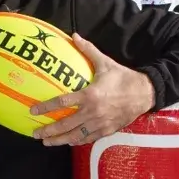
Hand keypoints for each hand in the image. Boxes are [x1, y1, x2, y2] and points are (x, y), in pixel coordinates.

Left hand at [30, 33, 154, 145]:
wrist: (146, 93)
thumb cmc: (124, 78)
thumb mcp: (105, 63)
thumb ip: (88, 50)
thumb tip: (74, 36)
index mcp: (90, 95)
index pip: (62, 102)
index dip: (46, 107)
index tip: (33, 111)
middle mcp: (93, 112)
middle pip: (65, 124)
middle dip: (48, 130)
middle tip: (35, 133)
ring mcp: (100, 123)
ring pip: (75, 136)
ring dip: (59, 140)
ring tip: (46, 142)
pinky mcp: (107, 130)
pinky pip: (88, 138)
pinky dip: (76, 141)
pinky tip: (67, 142)